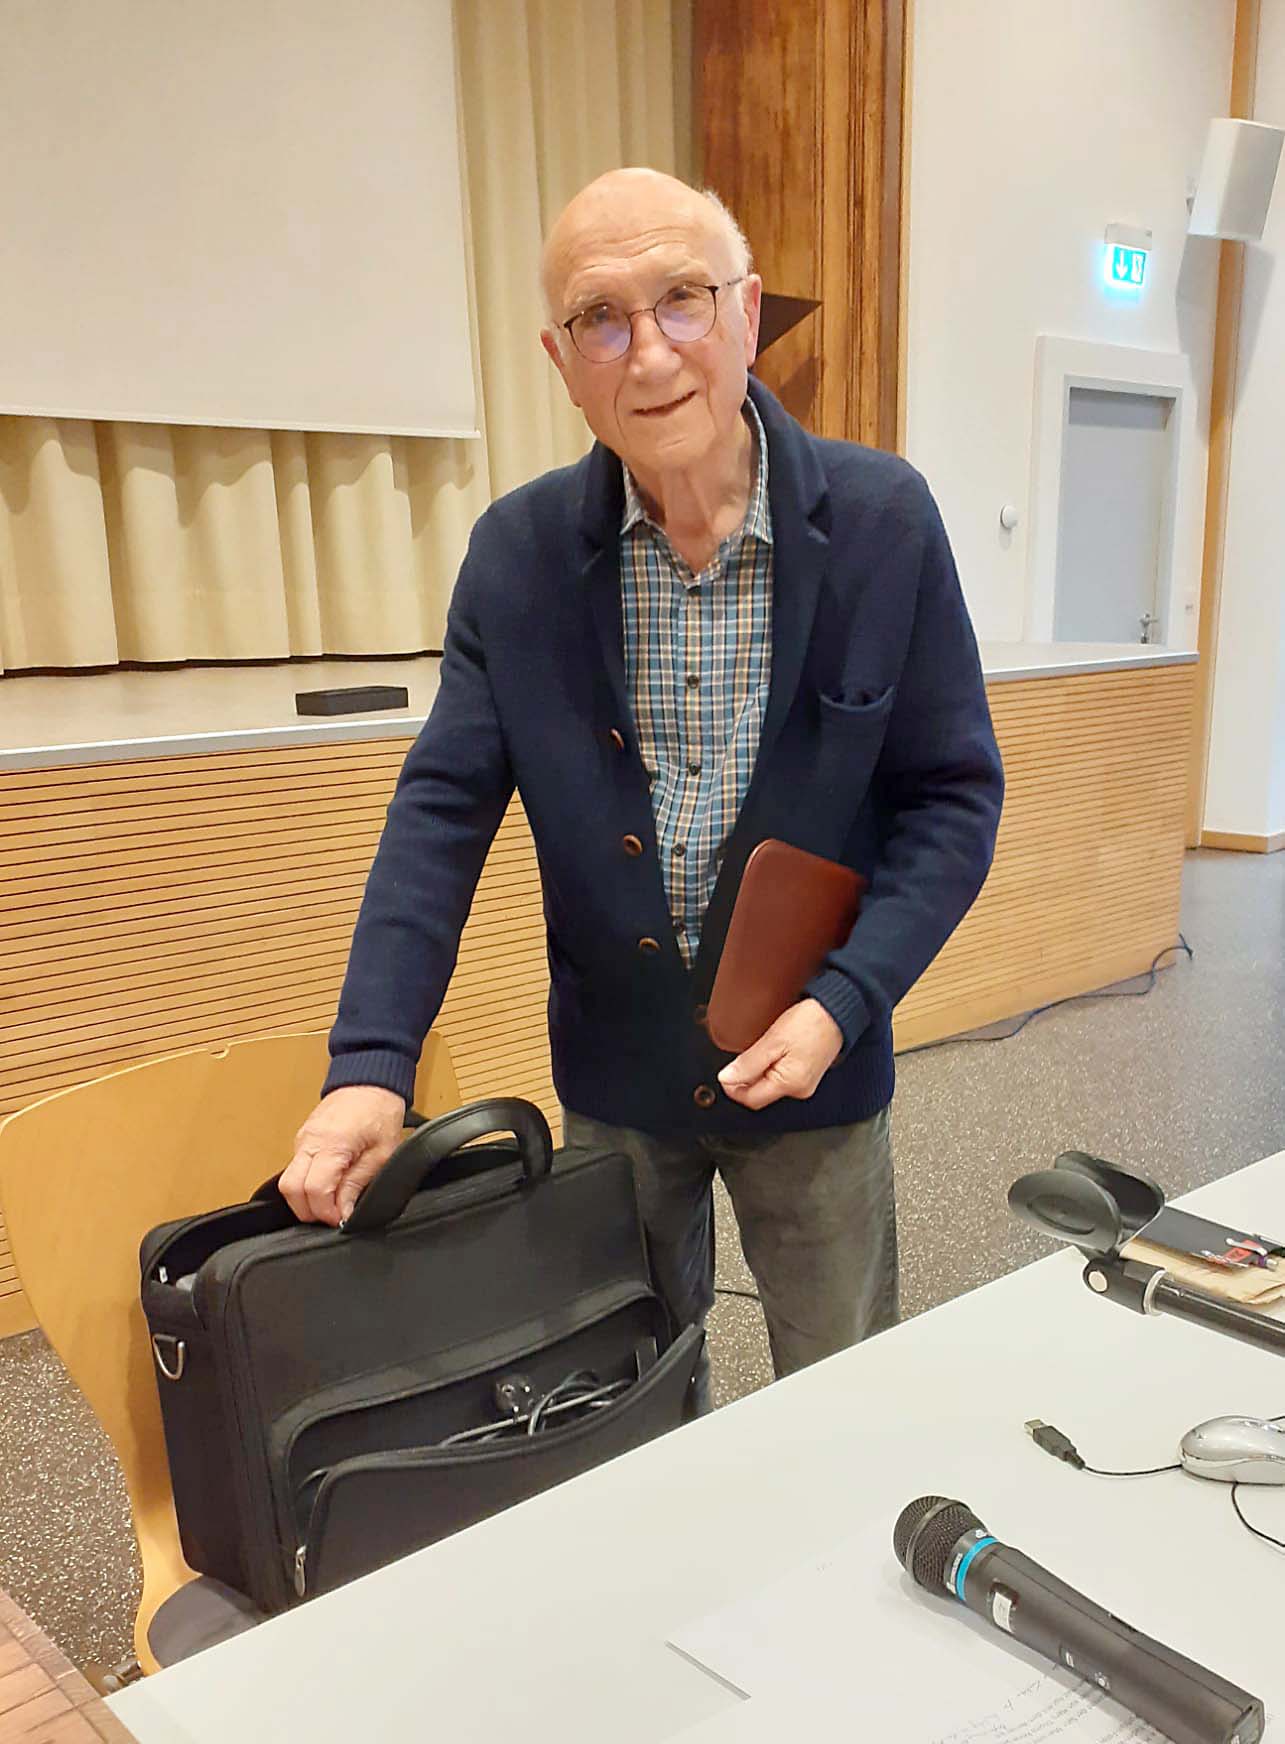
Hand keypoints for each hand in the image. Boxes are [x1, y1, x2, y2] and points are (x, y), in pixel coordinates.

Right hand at [279, 1086, 406, 1225]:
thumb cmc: (380, 1111)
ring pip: (289, 1181)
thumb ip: (357, 1185)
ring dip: (307, 1199)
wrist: (371, 1079)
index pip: (313, 1190)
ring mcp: (301, 1139)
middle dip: (310, 1211)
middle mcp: (309, 1140)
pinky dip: (308, 1184)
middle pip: (290, 1189)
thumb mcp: (382, 1154)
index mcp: (331, 1143)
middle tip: (335, 1215)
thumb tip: (342, 1214)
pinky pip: (296, 1169)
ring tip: (334, 1200)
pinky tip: (329, 1185)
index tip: (341, 1220)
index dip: (325, 1212)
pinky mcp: (302, 1139)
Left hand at [717, 998, 842, 1110]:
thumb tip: (726, 1079)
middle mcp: (799, 1089)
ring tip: (759, 1050)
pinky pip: (782, 1076)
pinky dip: (771, 1067)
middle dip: (746, 1079)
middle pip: (761, 1093)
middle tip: (742, 1056)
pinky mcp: (809, 1073)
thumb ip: (748, 1064)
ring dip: (758, 1072)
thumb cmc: (810, 1022)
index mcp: (790, 1085)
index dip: (733, 1088)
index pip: (751, 1099)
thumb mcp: (772, 1041)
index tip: (725, 1073)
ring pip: (771, 1084)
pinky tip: (772, 1051)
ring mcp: (806, 1082)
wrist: (838, 1010)